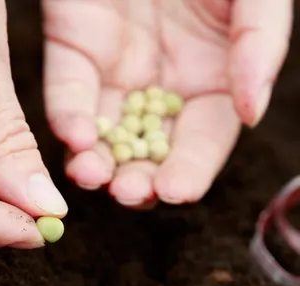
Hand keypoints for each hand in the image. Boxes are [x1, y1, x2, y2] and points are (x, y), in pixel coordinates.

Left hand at [43, 0, 292, 207]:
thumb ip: (260, 48)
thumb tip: (253, 113)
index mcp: (214, 84)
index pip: (203, 142)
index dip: (190, 171)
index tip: (175, 192)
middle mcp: (164, 89)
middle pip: (150, 150)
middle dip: (138, 178)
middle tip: (128, 194)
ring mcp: (119, 71)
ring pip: (105, 132)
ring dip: (97, 162)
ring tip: (92, 177)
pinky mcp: (75, 48)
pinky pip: (68, 91)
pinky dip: (69, 116)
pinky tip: (74, 136)